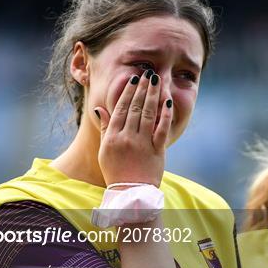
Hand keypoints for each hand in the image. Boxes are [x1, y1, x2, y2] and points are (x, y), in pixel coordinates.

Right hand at [94, 70, 172, 186]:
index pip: (121, 108)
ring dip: (153, 96)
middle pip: (136, 108)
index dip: (128, 92)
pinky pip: (161, 130)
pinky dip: (165, 115)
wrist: (130, 193)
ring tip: (157, 82)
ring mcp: (142, 144)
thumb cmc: (116, 171)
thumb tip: (99, 109)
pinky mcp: (156, 151)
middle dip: (142, 88)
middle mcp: (127, 138)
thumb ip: (105, 128)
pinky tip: (167, 102)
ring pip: (148, 115)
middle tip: (148, 74)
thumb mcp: (105, 151)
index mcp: (113, 137)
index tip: (134, 79)